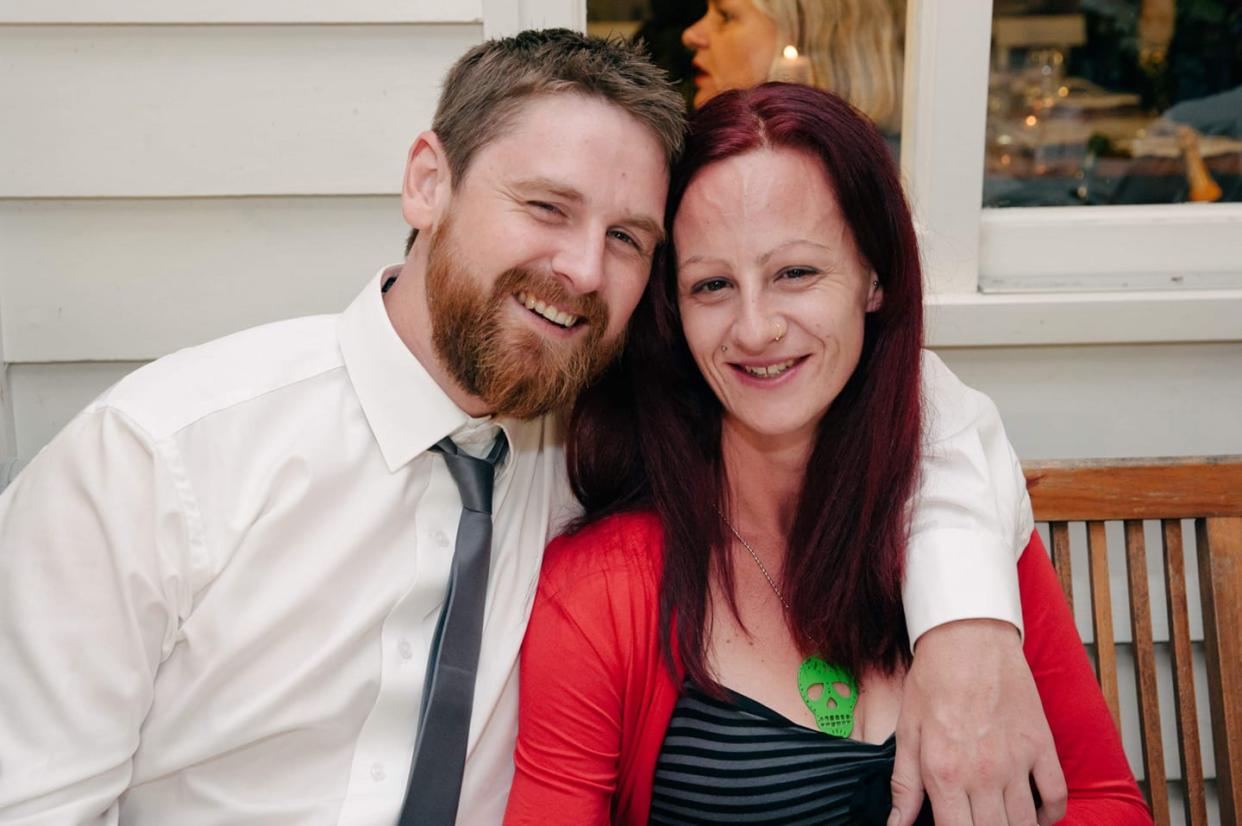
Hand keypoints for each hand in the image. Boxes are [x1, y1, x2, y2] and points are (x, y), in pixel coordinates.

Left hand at [889, 619, 1066, 825]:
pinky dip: (1050, 815)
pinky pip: (1057, 796)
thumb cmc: (933, 680)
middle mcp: (983, 775)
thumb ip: (904, 784)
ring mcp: (1017, 762)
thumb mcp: (907, 731)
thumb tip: (896, 825)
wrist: (967, 637)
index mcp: (944, 774)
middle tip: (976, 821)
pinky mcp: (1041, 746)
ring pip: (1026, 824)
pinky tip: (1035, 815)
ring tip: (1000, 820)